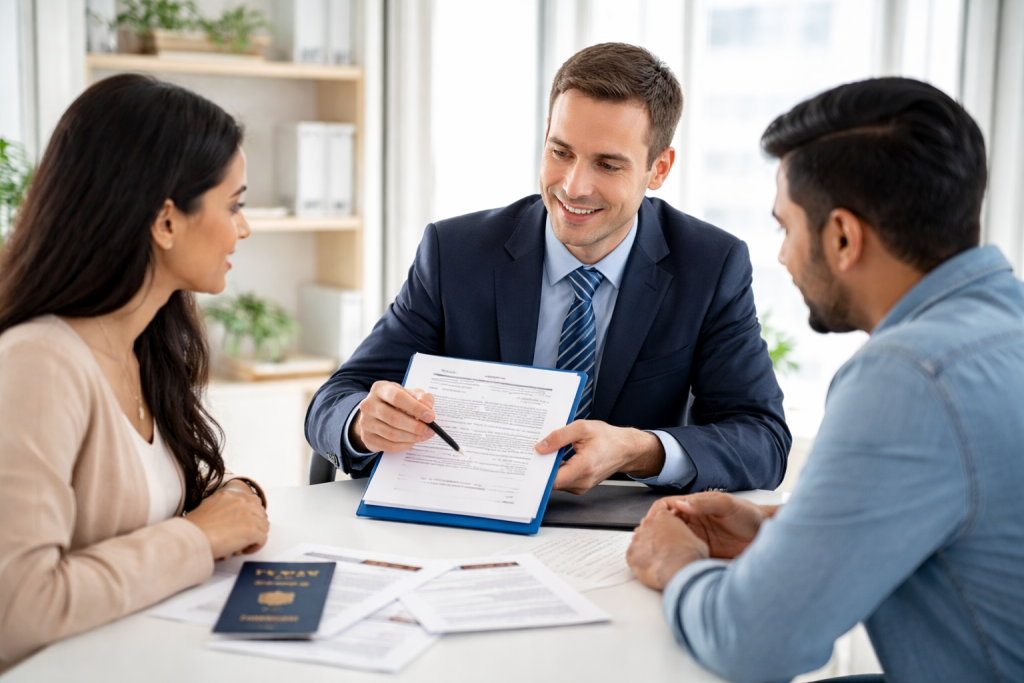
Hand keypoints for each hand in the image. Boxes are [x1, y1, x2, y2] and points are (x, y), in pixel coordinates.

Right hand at [186, 485, 269, 560]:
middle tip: (245, 537)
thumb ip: (222, 508)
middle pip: (261, 513)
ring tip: (242, 545)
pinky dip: (255, 546)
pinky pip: (263, 539)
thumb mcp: (207, 508)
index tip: (247, 524)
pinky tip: (243, 550)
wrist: (190, 539)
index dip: (251, 515)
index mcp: (228, 495)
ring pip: (263, 526)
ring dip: (255, 537)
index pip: (252, 501)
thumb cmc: (193, 529)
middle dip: (255, 526)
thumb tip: (231, 519)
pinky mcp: (251, 530)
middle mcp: (240, 501)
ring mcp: (247, 515)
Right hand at [351, 382, 435, 452]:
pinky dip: (404, 446)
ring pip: (391, 434)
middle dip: (416, 426)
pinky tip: (411, 442)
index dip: (416, 408)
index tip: (430, 417)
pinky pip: (388, 445)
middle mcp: (369, 404)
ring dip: (411, 437)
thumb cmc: (396, 402)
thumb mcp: (409, 394)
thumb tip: (428, 408)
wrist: (376, 414)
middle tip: (430, 430)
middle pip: (394, 418)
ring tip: (423, 436)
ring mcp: (365, 422)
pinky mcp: (367, 437)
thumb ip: (422, 398)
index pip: (398, 398)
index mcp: (380, 389)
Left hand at [535, 420, 664, 493]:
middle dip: (541, 469)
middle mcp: (583, 480)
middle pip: (553, 482)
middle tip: (531, 455)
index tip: (529, 463)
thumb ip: (560, 436)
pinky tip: (554, 459)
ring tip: (544, 454)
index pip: (554, 480)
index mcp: (584, 466)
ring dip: (549, 470)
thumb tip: (541, 447)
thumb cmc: (608, 438)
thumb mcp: (583, 428)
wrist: (626, 449)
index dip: (539, 473)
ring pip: (557, 483)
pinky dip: (557, 472)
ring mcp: (583, 485)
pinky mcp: (581, 485)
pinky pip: (563, 482)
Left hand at [627, 509, 709, 589]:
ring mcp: (637, 538)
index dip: (664, 527)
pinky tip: (650, 567)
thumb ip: (686, 536)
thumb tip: (686, 542)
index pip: (660, 516)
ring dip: (645, 549)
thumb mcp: (696, 539)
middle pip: (647, 527)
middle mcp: (648, 524)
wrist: (680, 570)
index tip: (667, 535)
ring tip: (657, 561)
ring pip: (638, 542)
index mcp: (664, 517)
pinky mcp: (630, 553)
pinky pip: (632, 556)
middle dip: (653, 537)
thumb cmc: (690, 555)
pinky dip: (639, 561)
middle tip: (662, 550)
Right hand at [647, 492, 770, 558]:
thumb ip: (704, 504)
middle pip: (666, 524)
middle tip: (648, 541)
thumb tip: (682, 504)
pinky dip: (678, 555)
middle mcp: (693, 520)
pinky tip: (675, 560)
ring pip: (673, 539)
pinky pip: (685, 552)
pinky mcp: (703, 550)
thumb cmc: (749, 515)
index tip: (650, 523)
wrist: (767, 534)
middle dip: (655, 531)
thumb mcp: (726, 505)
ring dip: (664, 544)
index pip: (667, 506)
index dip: (656, 514)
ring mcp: (697, 536)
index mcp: (694, 505)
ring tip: (658, 552)